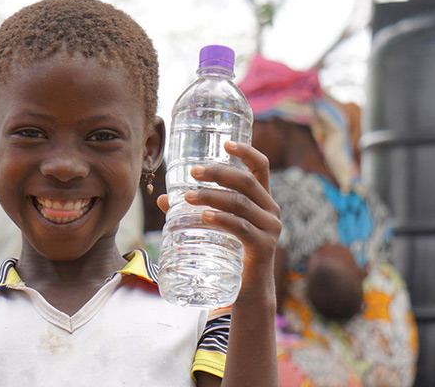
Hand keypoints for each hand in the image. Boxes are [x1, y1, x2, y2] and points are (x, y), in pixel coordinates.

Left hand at [156, 141, 281, 302]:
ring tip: (188, 197)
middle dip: (217, 173)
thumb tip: (163, 199)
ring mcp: (270, 229)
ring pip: (239, 203)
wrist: (248, 291)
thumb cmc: (232, 254)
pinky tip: (205, 216)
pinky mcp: (264, 247)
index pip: (261, 168)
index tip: (226, 142)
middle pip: (246, 182)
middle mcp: (271, 210)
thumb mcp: (217, 227)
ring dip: (211, 196)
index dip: (246, 152)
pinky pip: (241, 228)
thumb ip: (195, 211)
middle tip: (192, 171)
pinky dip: (221, 220)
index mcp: (263, 200)